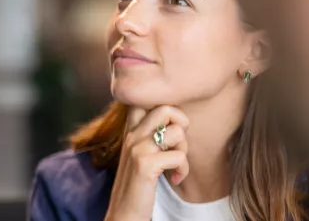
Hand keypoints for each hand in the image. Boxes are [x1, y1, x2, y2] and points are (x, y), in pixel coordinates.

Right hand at [104, 106, 189, 220]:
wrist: (124, 212)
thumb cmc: (138, 184)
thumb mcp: (140, 154)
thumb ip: (150, 134)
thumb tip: (175, 120)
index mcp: (130, 130)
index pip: (146, 100)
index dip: (167, 109)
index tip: (170, 129)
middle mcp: (131, 135)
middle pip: (166, 108)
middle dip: (182, 125)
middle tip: (177, 145)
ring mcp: (137, 149)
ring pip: (177, 131)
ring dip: (184, 150)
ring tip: (176, 164)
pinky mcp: (145, 165)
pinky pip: (179, 156)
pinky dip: (183, 170)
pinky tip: (175, 179)